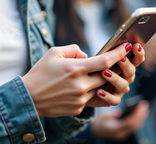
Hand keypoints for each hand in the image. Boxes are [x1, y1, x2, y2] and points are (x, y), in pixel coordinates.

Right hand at [22, 42, 144, 117]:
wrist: (27, 98)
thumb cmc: (40, 72)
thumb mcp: (54, 53)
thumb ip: (75, 50)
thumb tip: (89, 56)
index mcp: (75, 68)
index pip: (105, 61)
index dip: (119, 53)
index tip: (127, 47)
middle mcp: (80, 85)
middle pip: (108, 75)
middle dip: (116, 67)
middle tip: (121, 60)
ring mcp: (80, 99)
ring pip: (102, 88)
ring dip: (105, 81)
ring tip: (104, 73)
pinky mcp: (78, 108)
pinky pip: (93, 99)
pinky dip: (94, 91)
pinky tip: (89, 86)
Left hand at [87, 43, 144, 107]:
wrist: (79, 88)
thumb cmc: (88, 69)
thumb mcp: (93, 59)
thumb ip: (100, 54)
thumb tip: (104, 51)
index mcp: (124, 65)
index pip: (137, 59)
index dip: (139, 53)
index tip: (136, 45)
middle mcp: (125, 77)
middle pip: (132, 72)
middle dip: (127, 65)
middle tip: (120, 59)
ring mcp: (120, 89)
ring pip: (124, 85)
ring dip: (115, 79)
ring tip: (104, 73)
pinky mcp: (113, 100)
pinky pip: (115, 100)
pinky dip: (108, 96)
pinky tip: (99, 91)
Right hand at [91, 101, 148, 139]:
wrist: (98, 131)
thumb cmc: (100, 121)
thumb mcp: (103, 116)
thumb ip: (112, 114)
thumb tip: (120, 112)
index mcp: (114, 130)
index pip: (128, 123)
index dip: (136, 114)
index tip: (141, 106)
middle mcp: (121, 134)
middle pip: (134, 125)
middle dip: (141, 114)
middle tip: (145, 104)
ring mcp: (124, 134)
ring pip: (136, 126)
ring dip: (142, 116)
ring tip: (145, 106)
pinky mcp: (126, 132)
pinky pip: (135, 126)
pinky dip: (139, 118)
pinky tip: (142, 111)